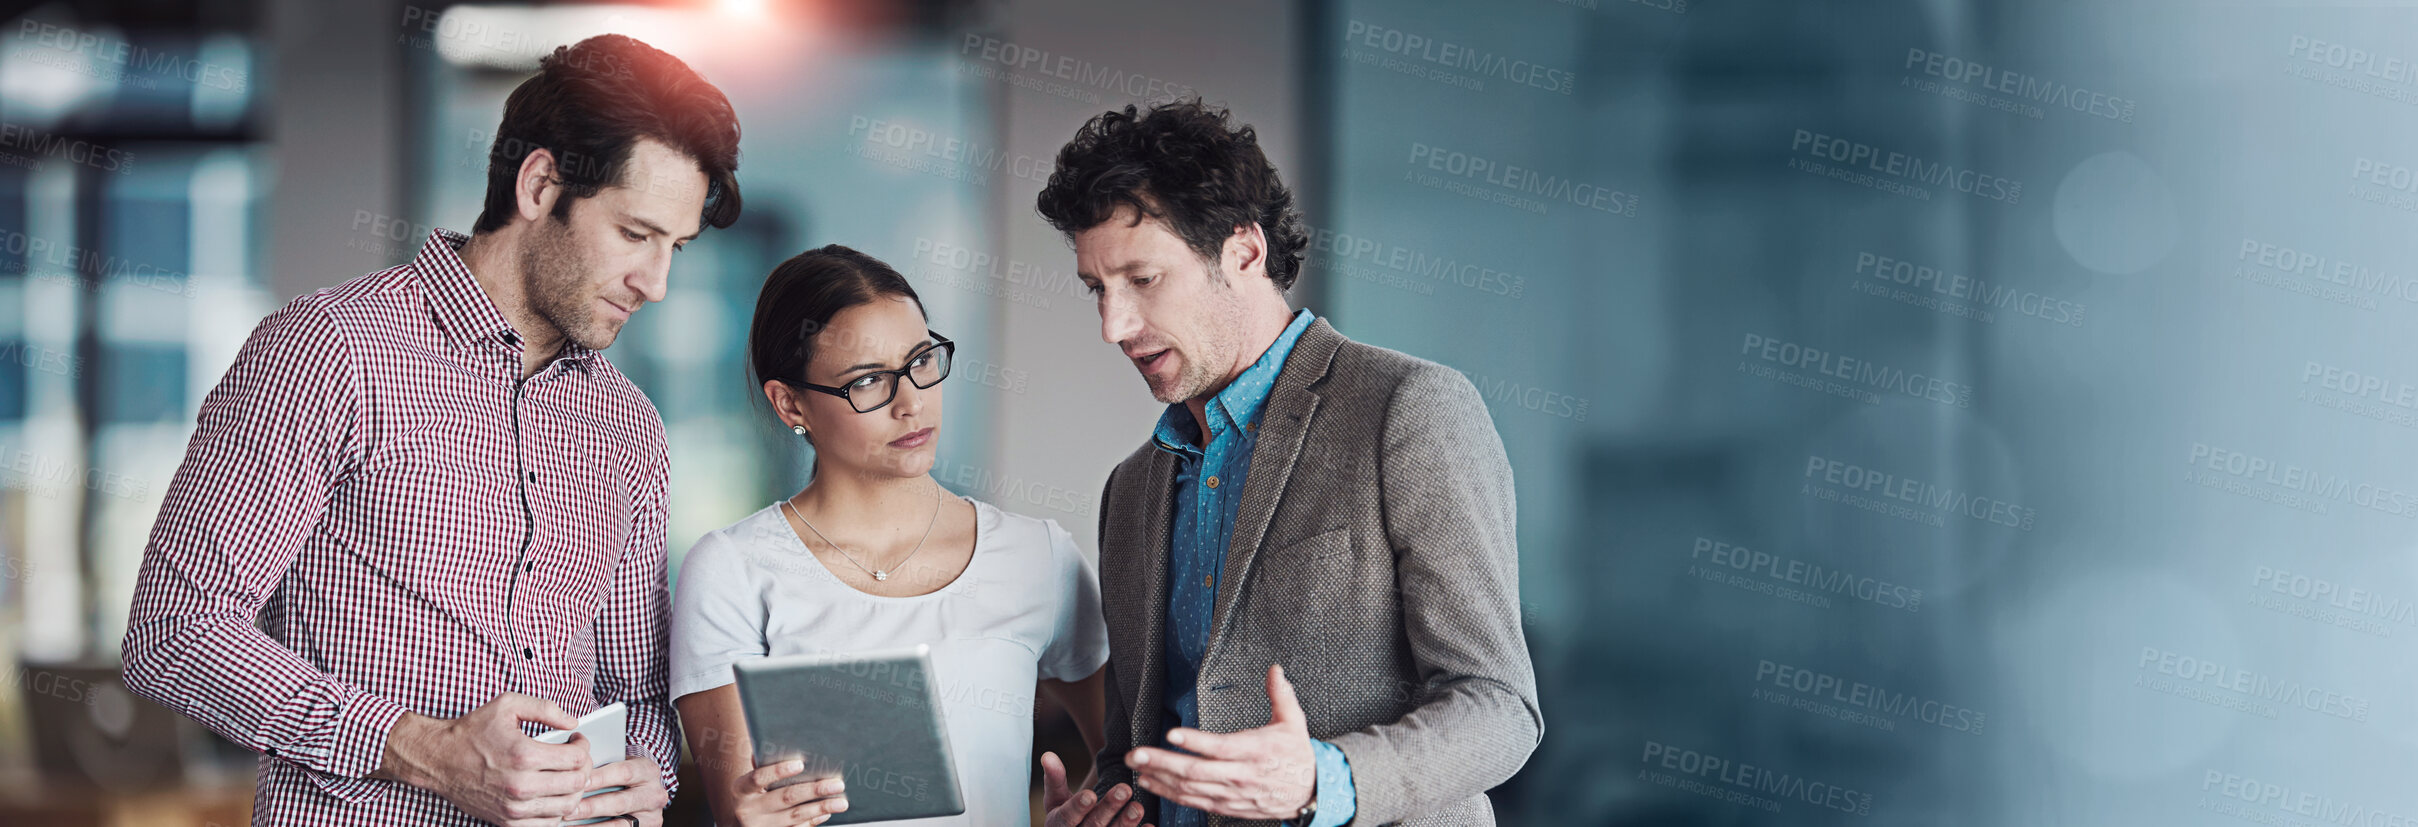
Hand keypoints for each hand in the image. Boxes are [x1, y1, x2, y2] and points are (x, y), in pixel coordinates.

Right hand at [375, 692, 595, 826]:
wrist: (439, 760)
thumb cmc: (473, 731)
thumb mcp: (508, 705)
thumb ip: (545, 708)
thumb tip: (573, 721)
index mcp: (524, 755)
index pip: (577, 759)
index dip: (583, 747)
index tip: (576, 741)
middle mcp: (520, 785)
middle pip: (577, 783)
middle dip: (583, 767)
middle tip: (575, 757)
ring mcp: (514, 807)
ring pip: (567, 806)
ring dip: (573, 789)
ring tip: (565, 774)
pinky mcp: (508, 822)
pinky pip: (549, 823)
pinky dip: (557, 809)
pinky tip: (551, 793)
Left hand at [567, 753, 669, 824]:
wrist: (645, 790)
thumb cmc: (624, 774)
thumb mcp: (620, 763)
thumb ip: (602, 765)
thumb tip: (574, 771)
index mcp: (648, 770)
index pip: (624, 773)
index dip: (599, 778)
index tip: (578, 783)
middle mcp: (654, 794)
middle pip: (619, 802)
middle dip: (590, 807)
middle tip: (568, 810)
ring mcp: (652, 815)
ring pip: (619, 824)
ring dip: (590, 826)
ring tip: (569, 823)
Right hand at [726, 758, 848, 826]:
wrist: (741, 825)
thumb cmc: (751, 795)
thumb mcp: (749, 782)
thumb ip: (762, 765)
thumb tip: (781, 744)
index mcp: (740, 790)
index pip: (758, 777)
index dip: (778, 770)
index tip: (800, 764)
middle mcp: (748, 811)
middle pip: (785, 797)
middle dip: (814, 790)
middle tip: (838, 784)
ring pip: (795, 816)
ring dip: (821, 807)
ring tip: (841, 802)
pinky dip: (813, 820)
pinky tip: (826, 812)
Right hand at [1042, 751, 1150, 826]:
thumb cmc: (1064, 813)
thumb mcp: (1056, 798)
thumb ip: (1054, 778)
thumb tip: (1047, 755)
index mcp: (1058, 824)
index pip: (1067, 817)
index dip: (1078, 807)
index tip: (1091, 794)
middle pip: (1093, 825)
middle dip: (1109, 808)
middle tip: (1125, 789)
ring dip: (1126, 823)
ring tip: (1138, 807)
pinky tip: (1150, 825)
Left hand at [1127, 665, 1315, 819]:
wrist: (1310, 793)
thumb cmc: (1298, 755)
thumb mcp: (1295, 722)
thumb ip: (1281, 694)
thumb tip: (1274, 669)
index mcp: (1255, 751)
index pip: (1220, 747)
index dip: (1195, 742)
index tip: (1172, 734)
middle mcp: (1240, 775)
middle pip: (1196, 771)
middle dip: (1162, 762)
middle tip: (1136, 753)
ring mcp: (1231, 793)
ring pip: (1190, 789)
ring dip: (1160, 779)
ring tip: (1136, 766)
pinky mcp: (1227, 806)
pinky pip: (1194, 802)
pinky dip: (1170, 795)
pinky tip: (1152, 784)